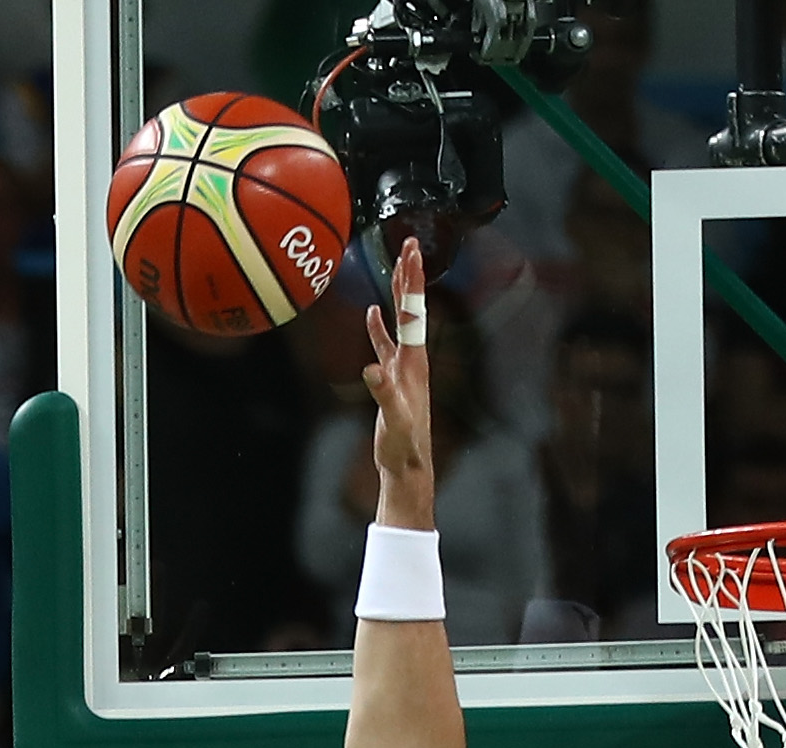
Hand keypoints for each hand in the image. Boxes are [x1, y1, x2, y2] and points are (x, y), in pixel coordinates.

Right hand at [363, 237, 434, 525]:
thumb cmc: (404, 446)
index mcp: (414, 362)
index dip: (411, 281)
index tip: (411, 251)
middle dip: (409, 275)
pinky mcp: (392, 380)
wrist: (409, 466)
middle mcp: (412, 359)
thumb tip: (372, 369)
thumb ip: (384, 394)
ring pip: (400, 321)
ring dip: (397, 293)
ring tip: (396, 266)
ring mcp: (403, 368)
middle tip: (410, 243)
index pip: (413, 312)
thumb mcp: (394, 420)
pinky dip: (379, 327)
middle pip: (411, 308)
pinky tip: (371, 313)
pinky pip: (385, 345)